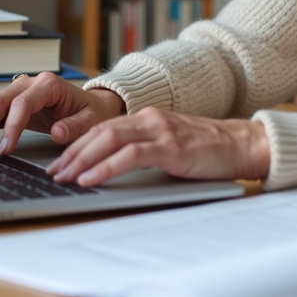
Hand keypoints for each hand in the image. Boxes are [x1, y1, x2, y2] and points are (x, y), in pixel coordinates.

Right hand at [0, 72, 125, 155]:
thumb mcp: (91, 120)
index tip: (4, 150)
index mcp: (48, 85)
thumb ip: (75, 126)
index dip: (11, 127)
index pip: (23, 104)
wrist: (90, 103)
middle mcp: (27, 83)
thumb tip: (57, 132)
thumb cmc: (90, 111)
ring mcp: (15, 91)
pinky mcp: (8, 103)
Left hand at [44, 107, 270, 186]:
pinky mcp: (171, 147)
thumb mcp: (170, 145)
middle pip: (100, 132)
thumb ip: (145, 150)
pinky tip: (91, 178)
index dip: (78, 144)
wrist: (242, 145)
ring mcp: (160, 131)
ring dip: (82, 159)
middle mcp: (150, 119)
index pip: (103, 128)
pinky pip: (130, 156)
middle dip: (73, 153)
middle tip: (54, 172)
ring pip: (109, 139)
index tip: (60, 162)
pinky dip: (106, 166)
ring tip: (65, 176)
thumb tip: (114, 168)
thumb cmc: (208, 150)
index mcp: (147, 118)